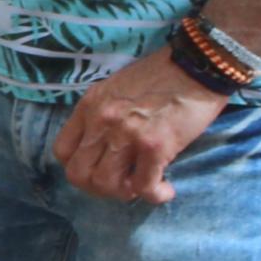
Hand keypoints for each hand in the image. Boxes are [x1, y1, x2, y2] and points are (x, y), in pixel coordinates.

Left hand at [52, 50, 232, 205]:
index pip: (62, 151)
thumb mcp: (116, 89)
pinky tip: (166, 190)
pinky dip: (154, 195)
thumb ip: (103, 116)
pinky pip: (143, 186)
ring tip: (143, 186)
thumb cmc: (162, 76)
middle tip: (122, 184)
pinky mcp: (155, 146)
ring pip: (106, 184)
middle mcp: (102, 120)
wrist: (198, 65)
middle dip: (99, 188)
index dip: (79, 167)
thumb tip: (101, 149)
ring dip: (124, 193)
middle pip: (79, 174)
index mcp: (90, 105)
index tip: (99, 169)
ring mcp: (126, 134)